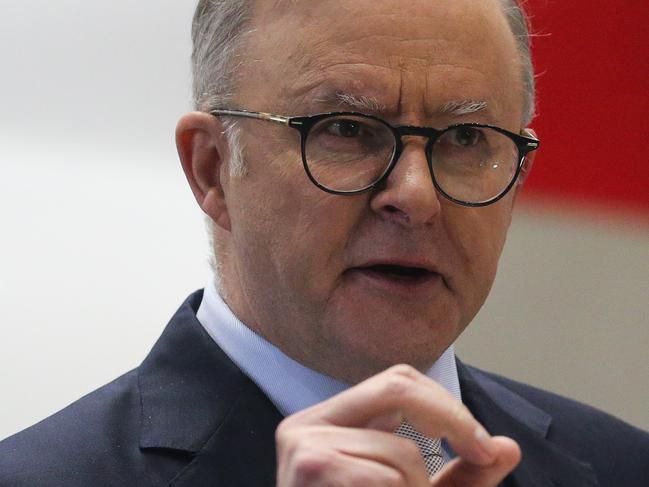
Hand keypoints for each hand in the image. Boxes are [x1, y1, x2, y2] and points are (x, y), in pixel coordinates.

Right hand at [275, 364, 520, 485]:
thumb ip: (464, 476)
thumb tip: (509, 448)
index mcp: (330, 423)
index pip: (397, 381)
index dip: (447, 404)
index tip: (482, 445)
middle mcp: (307, 424)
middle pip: (398, 387)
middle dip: (450, 420)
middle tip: (481, 454)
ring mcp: (303, 446)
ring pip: (402, 452)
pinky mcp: (310, 469)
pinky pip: (388, 480)